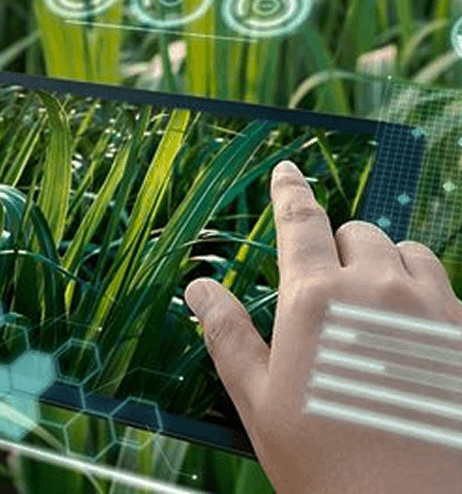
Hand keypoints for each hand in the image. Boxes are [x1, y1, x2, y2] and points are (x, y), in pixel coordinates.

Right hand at [185, 160, 461, 493]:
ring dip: (383, 263)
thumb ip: (227, 334)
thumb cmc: (327, 464)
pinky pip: (444, 283)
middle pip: (355, 232)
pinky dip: (422, 289)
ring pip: (406, 250)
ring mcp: (432, 308)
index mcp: (316, 300)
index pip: (299, 222)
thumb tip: (198, 287)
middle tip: (324, 296)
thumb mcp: (259, 401)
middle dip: (335, 249)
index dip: (288, 191)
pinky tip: (409, 331)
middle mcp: (377, 289)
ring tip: (370, 306)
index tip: (286, 171)